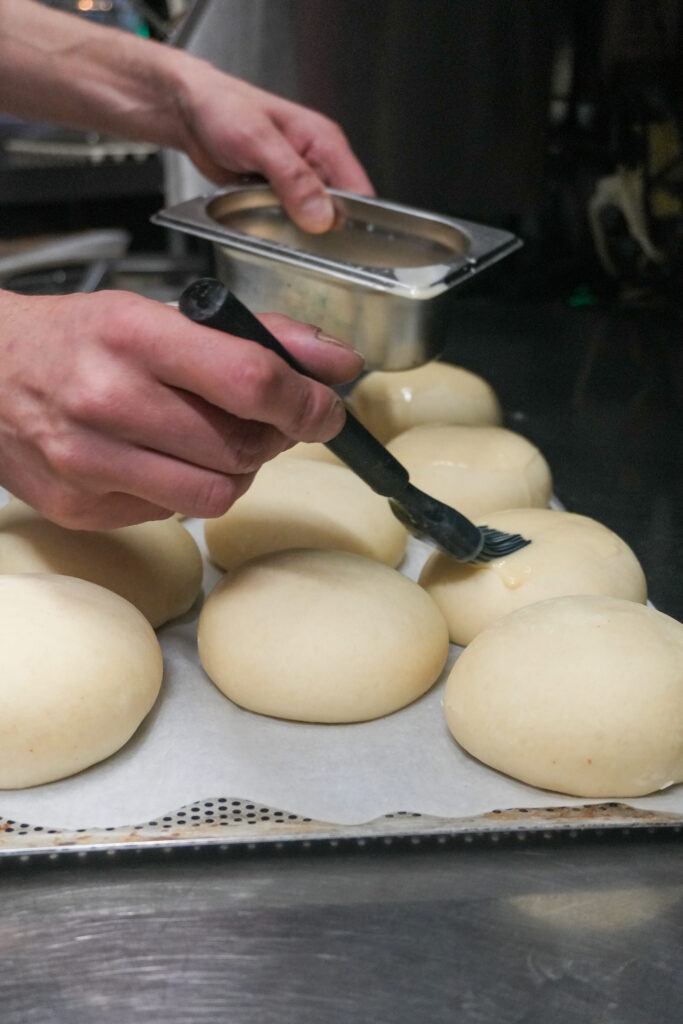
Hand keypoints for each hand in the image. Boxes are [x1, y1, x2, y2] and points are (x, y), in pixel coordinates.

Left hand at [0, 2, 373, 232]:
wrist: (164, 98)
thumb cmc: (207, 102)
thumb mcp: (252, 140)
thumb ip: (290, 178)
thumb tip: (321, 216)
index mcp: (321, 140)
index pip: (361, 190)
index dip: (364, 228)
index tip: (362, 262)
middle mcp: (309, 158)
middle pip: (338, 209)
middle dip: (334, 243)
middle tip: (326, 276)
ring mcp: (287, 176)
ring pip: (310, 220)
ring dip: (304, 244)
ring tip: (298, 268)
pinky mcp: (263, 189)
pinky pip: (281, 221)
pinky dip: (280, 238)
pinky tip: (272, 251)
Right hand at [0, 289, 362, 529]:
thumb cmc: (74, 340)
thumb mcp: (158, 315)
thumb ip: (252, 336)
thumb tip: (333, 362)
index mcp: (134, 337)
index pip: (252, 380)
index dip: (307, 401)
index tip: (326, 405)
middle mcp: (108, 402)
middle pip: (243, 447)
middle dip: (278, 437)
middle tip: (274, 419)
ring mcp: (91, 464)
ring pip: (217, 496)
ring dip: (239, 471)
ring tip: (220, 441)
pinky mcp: (82, 508)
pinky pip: (174, 515)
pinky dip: (190, 490)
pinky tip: (167, 460)